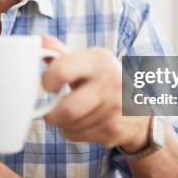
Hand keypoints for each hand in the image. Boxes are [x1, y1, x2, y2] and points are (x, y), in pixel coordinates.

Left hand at [41, 35, 148, 150]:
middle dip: (52, 114)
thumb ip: (61, 53)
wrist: (139, 106)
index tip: (48, 84)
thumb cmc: (103, 80)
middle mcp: (111, 82)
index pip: (61, 71)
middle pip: (66, 110)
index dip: (47, 81)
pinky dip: (73, 131)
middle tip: (51, 110)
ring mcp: (115, 108)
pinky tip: (83, 121)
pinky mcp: (114, 130)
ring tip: (71, 113)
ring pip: (69, 126)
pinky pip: (78, 136)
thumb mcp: (87, 62)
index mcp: (100, 60)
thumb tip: (39, 41)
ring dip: (63, 123)